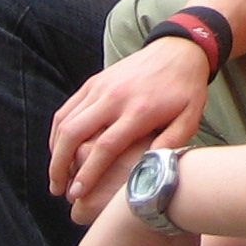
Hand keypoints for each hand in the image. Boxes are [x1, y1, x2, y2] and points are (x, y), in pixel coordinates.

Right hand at [50, 37, 210, 216]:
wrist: (178, 51)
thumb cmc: (186, 90)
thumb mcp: (190, 119)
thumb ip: (171, 144)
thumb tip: (150, 170)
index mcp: (138, 111)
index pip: (104, 146)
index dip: (88, 173)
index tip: (77, 193)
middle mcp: (114, 98)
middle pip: (74, 134)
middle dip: (60, 165)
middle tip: (57, 190)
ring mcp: (101, 87)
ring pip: (65, 121)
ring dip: (55, 151)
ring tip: (55, 176)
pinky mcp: (94, 82)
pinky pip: (67, 108)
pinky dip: (57, 131)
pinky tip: (58, 149)